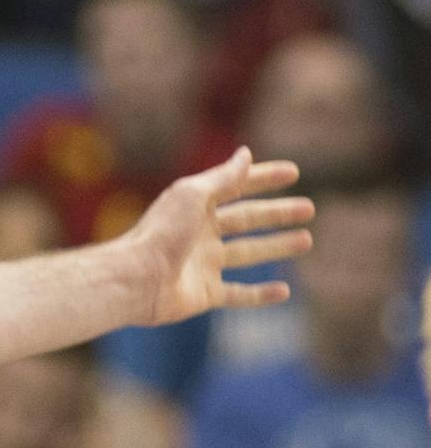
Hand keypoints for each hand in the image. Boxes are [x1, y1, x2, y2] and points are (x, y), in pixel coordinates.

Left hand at [123, 147, 313, 325]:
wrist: (138, 278)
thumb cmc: (162, 232)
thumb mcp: (193, 195)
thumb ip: (222, 177)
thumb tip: (246, 153)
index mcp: (194, 205)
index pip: (236, 186)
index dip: (263, 178)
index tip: (294, 171)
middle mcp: (200, 232)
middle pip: (246, 219)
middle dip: (277, 213)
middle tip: (310, 208)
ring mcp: (204, 263)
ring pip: (248, 253)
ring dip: (277, 246)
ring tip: (306, 239)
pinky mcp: (206, 293)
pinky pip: (239, 294)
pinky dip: (261, 294)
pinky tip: (284, 290)